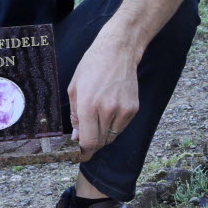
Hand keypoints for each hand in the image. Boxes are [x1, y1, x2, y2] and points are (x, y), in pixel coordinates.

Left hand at [68, 33, 138, 157]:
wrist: (118, 52)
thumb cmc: (92, 67)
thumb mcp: (74, 89)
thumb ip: (75, 116)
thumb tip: (77, 138)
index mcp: (88, 105)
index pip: (88, 142)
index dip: (83, 153)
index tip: (80, 156)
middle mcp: (107, 110)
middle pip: (100, 142)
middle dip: (91, 144)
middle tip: (86, 137)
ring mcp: (123, 110)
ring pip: (111, 137)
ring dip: (102, 134)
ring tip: (98, 117)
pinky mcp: (133, 109)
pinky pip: (121, 127)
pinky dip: (113, 125)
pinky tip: (109, 110)